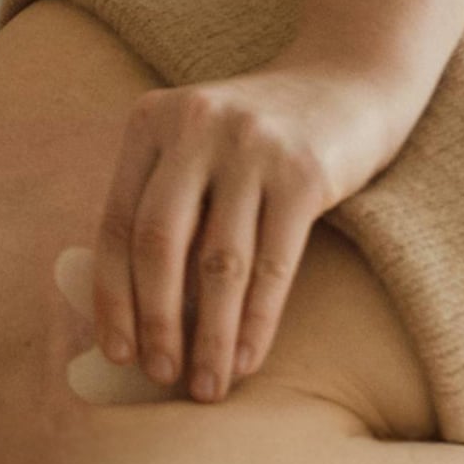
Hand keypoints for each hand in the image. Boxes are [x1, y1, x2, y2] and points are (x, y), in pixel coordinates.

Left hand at [90, 60, 422, 400]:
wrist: (351, 78)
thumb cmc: (262, 133)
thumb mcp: (198, 143)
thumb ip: (164, 200)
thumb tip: (132, 310)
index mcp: (151, 120)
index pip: (116, 221)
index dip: (112, 293)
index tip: (116, 351)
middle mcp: (194, 126)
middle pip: (158, 243)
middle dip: (156, 320)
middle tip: (161, 376)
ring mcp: (250, 147)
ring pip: (219, 263)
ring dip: (209, 336)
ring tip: (206, 385)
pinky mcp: (304, 173)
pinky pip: (273, 265)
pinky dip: (256, 321)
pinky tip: (247, 359)